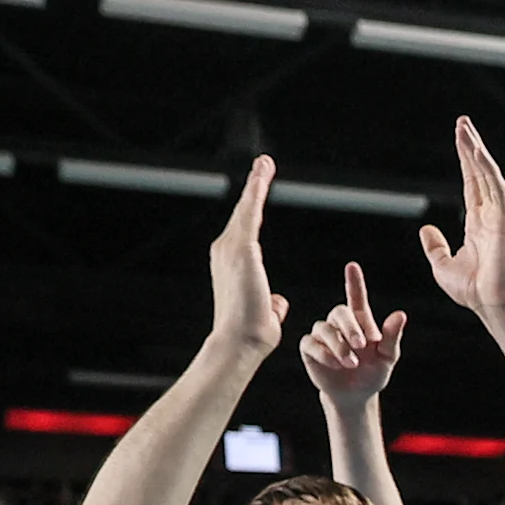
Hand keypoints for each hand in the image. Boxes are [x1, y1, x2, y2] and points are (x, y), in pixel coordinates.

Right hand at [207, 155, 286, 362]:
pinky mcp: (241, 249)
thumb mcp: (266, 312)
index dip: (252, 208)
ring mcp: (230, 248)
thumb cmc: (254, 334)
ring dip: (257, 184)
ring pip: (247, 209)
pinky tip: (263, 175)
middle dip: (254, 187)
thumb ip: (272, 302)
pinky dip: (256, 193)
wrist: (241, 342)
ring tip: (266, 162)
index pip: (246, 229)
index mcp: (232, 263)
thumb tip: (279, 302)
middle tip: (265, 163)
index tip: (259, 188)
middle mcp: (225, 250)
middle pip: (244, 213)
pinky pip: (251, 214)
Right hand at [299, 260, 405, 405]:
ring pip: (324, 328)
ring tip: (351, 363)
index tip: (352, 266)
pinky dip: (326, 354)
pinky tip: (337, 364)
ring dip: (339, 345)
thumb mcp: (387, 357)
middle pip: (340, 312)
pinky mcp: (309, 348)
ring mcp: (322, 335)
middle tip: (362, 345)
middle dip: (351, 328)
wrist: (356, 395)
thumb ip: (392, 336)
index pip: (356, 297)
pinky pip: (312, 344)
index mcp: (360, 321)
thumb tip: (400, 314)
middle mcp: (339, 324)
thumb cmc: (373, 373)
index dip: (354, 282)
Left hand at [419, 118, 504, 325]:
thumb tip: (426, 228)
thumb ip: (435, 246)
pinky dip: (487, 169)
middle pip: (480, 173)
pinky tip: (476, 151)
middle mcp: (491, 216)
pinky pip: (497, 189)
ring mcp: (500, 217)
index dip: (464, 161)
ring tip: (465, 128)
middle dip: (471, 147)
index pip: (471, 184)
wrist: (492, 307)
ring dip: (477, 151)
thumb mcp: (442, 265)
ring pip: (489, 175)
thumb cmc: (472, 291)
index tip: (458, 139)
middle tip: (462, 123)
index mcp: (477, 224)